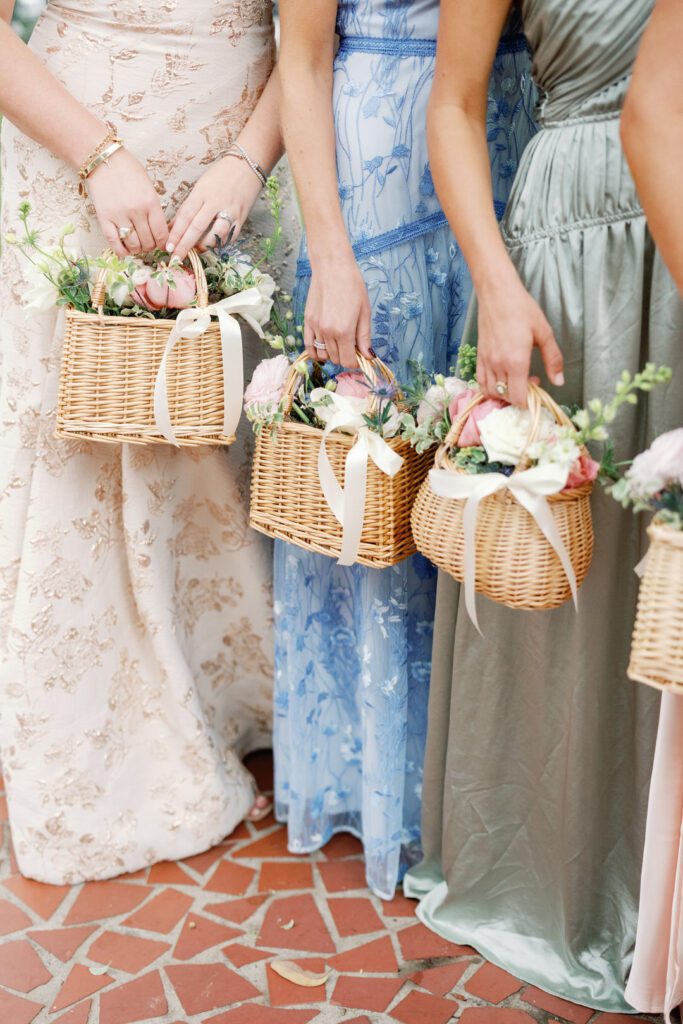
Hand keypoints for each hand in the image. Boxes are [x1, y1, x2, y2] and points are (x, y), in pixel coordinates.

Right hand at [87, 147, 168, 255]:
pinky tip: (125, 251)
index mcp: (151, 202)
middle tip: (148, 243)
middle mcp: (137, 211)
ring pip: (134, 245)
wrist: (103, 159)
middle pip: (149, 242)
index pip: (162, 234)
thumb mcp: (149, 187)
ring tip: (137, 245)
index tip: (161, 244)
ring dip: (138, 250)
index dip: (163, 243)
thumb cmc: (128, 170)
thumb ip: (155, 208)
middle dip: (150, 247)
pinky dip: (122, 251)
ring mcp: (120, 216)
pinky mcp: (104, 218)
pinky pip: (114, 243)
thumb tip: (160, 230)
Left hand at [165, 155, 262, 260]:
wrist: (247, 166)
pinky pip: (230, 236)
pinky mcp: (242, 218)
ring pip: (215, 234)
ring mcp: (230, 211)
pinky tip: (213, 247)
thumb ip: (190, 206)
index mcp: (202, 193)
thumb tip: (174, 226)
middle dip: (185, 245)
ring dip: (204, 246)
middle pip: (197, 227)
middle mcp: (215, 202)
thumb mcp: (201, 186)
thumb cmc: (220, 175)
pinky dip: (221, 243)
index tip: (168, 246)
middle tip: (176, 258)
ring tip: (196, 252)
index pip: (185, 216)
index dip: (176, 233)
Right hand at [304, 252, 371, 366]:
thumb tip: (368, 356)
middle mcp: (328, 332)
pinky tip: (324, 349)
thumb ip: (364, 337)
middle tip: (353, 347)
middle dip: (346, 358)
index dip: (356, 362)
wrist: (332, 267)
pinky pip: (308, 346)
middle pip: (336, 359)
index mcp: (344, 331)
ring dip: (332, 355)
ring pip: (323, 355)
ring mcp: (315, 328)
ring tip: (340, 344)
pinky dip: (316, 352)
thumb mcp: (364, 312)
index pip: (348, 361)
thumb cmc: (352, 285)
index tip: (360, 357)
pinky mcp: (307, 322)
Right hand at [476, 274, 563, 406]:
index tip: (536, 385)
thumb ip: (553, 360)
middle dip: (519, 396)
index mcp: (516, 361)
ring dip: (504, 393)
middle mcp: (498, 365)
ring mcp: (486, 362)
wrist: (497, 294)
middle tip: (529, 380)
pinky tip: (500, 380)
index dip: (529, 399)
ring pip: (491, 392)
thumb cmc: (522, 309)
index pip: (518, 397)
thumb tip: (559, 382)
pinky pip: (480, 382)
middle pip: (506, 397)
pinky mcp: (479, 357)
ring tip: (514, 380)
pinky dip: (490, 387)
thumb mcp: (544, 333)